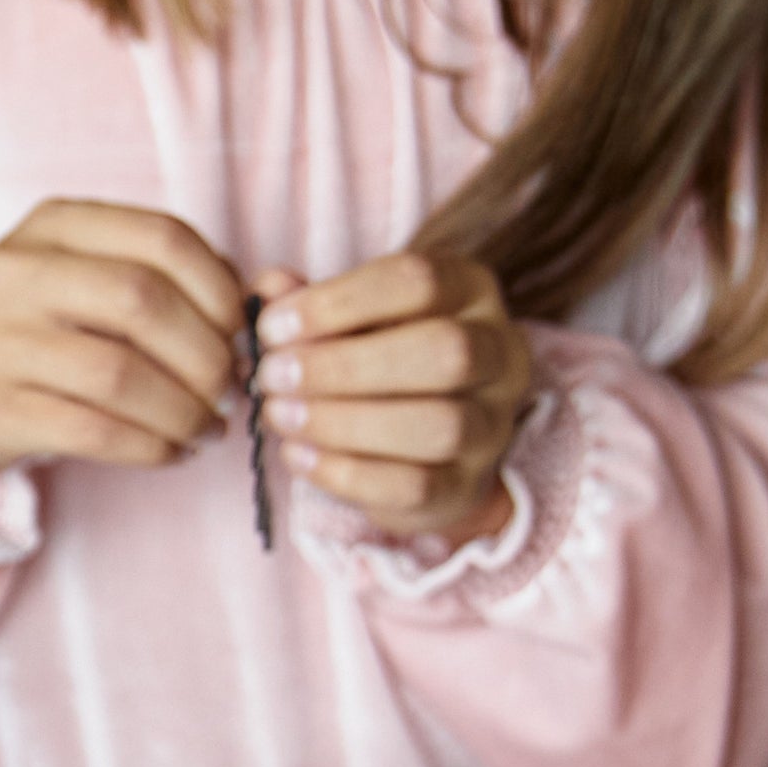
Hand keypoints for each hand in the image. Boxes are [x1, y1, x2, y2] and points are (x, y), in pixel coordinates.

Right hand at [0, 199, 246, 481]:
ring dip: (183, 411)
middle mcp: (13, 274)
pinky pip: (93, 432)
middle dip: (206, 356)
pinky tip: (169, 450)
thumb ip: (154, 275)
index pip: (160, 237)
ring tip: (205, 428)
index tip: (239, 330)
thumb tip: (254, 305)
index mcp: (50, 225)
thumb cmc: (28, 329)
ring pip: (120, 375)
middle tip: (228, 390)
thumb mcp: (76, 275)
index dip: (219, 288)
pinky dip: (149, 447)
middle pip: (143, 304)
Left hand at [253, 251, 531, 541]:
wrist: (419, 446)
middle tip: (274, 376)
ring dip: (344, 422)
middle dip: (345, 365)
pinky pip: (416, 485)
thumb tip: (268, 288)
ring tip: (280, 415)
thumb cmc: (375, 360)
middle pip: (444, 351)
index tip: (272, 327)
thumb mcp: (344, 319)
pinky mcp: (467, 485)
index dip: (338, 303)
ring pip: (438, 424)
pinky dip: (346, 472)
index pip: (418, 281)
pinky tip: (297, 455)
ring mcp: (491, 424)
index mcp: (469, 292)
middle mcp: (498, 353)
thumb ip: (307, 302)